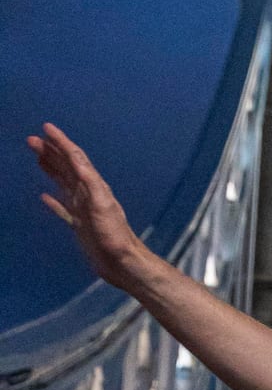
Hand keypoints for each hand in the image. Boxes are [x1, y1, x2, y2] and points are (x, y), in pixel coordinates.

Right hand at [28, 124, 144, 287]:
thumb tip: (75, 159)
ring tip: (37, 157)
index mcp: (93, 186)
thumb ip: (90, 182)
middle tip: (31, 140)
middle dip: (50, 152)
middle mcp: (87, 194)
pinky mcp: (79, 225)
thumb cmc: (113, 235)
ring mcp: (82, 209)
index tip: (46, 128)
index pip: (74, 158)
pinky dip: (53, 201)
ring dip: (50, 169)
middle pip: (66, 167)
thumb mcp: (102, 205)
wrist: (122, 262)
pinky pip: (63, 208)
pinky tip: (44, 196)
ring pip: (63, 183)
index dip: (61, 142)